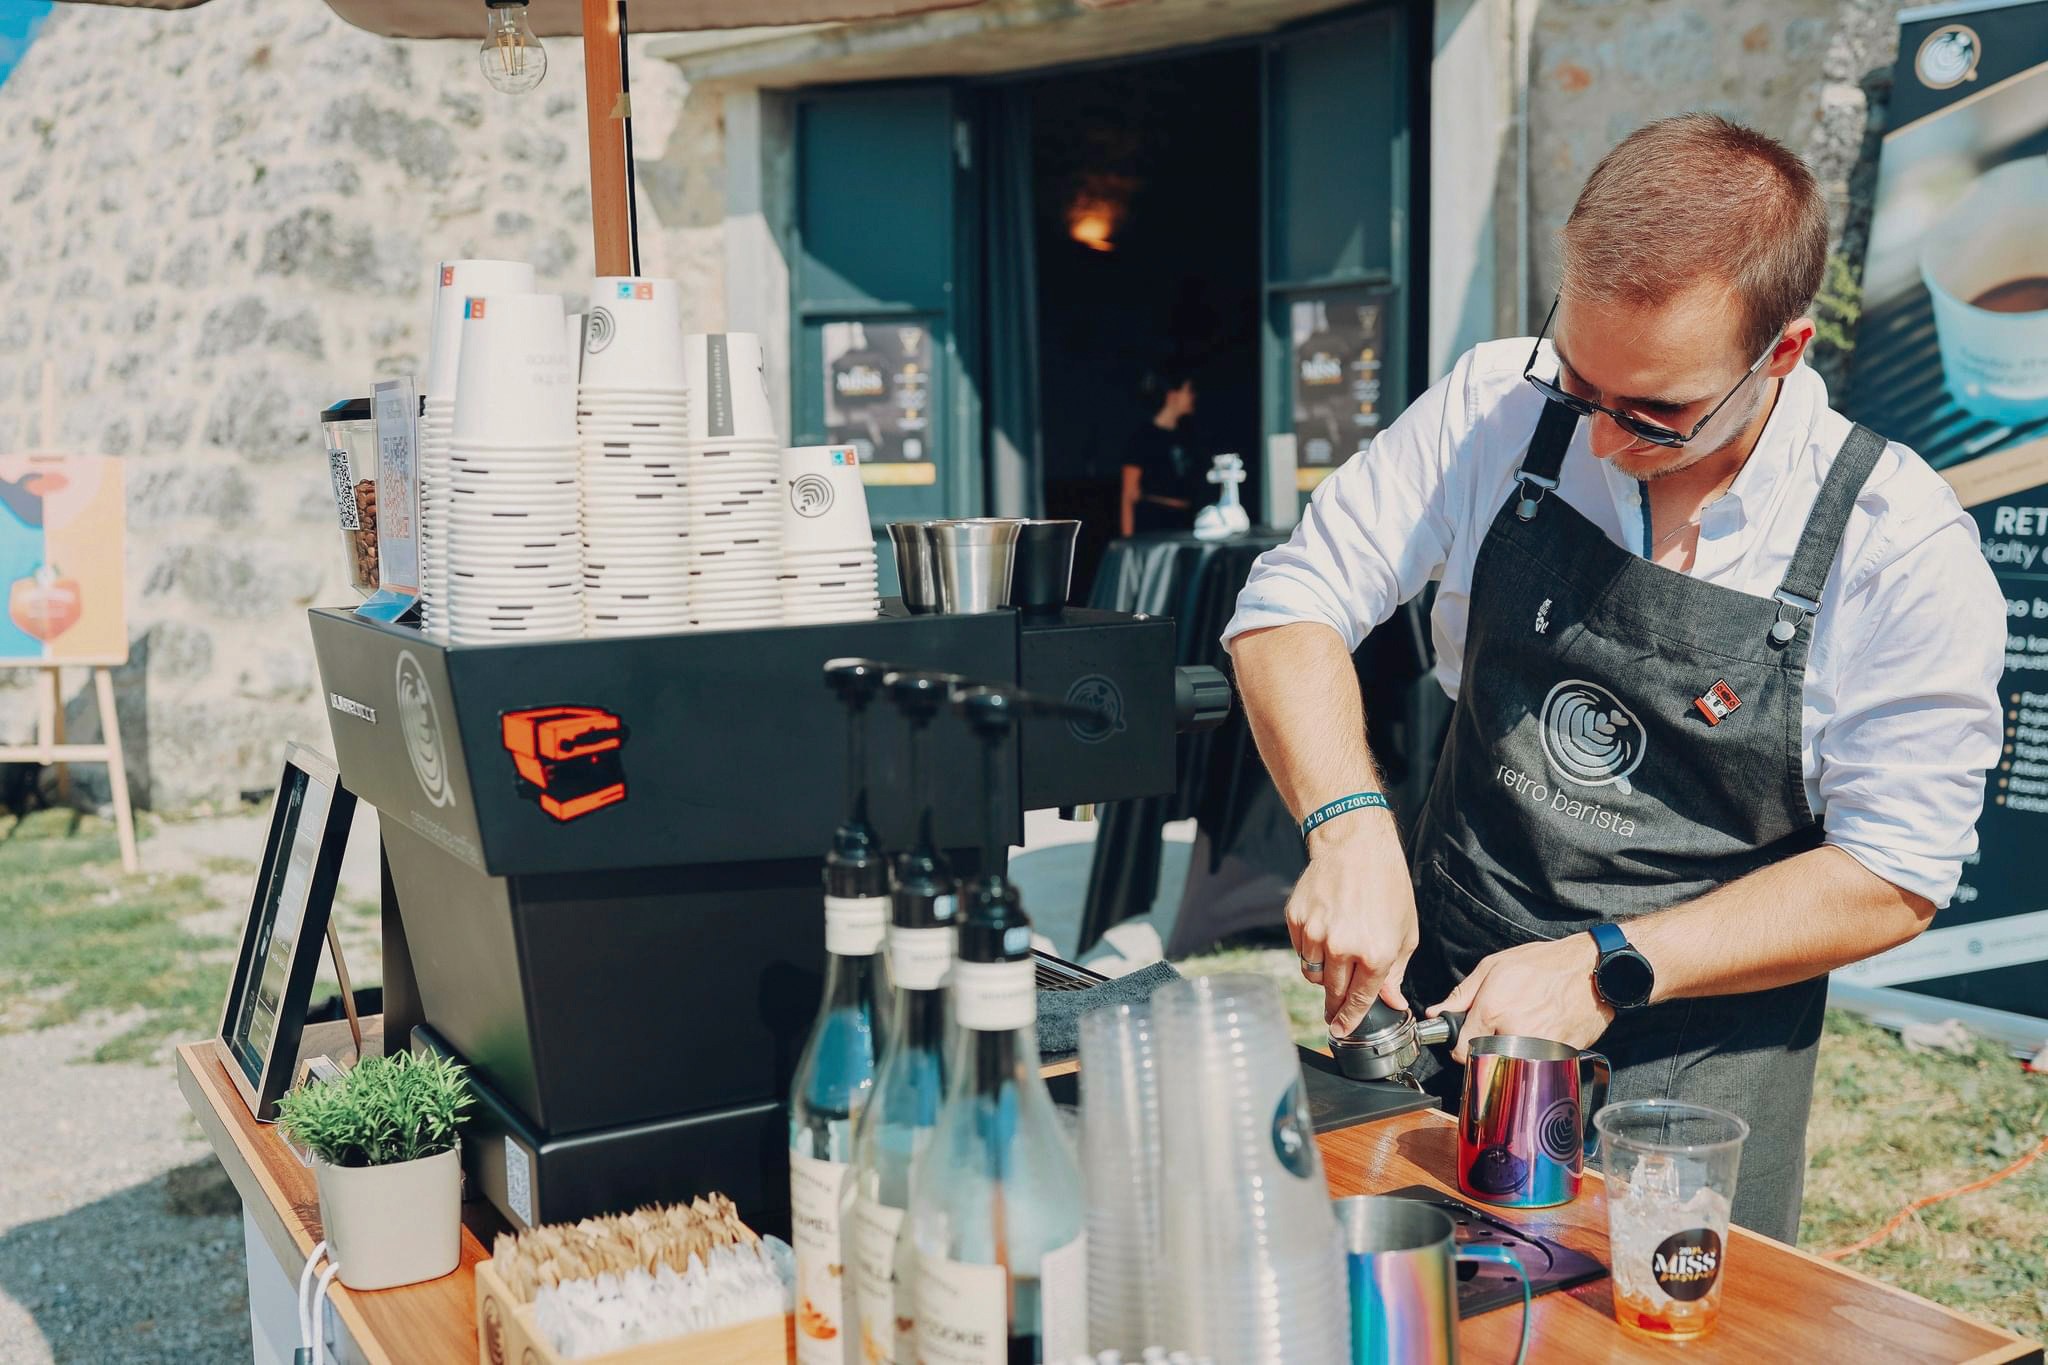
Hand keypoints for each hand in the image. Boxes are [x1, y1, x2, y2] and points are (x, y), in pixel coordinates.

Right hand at [1288, 813, 1416, 1035]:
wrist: (1356, 846)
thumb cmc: (1387, 886)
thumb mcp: (1405, 932)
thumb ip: (1396, 972)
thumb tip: (1392, 1001)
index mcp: (1374, 954)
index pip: (1358, 1000)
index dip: (1349, 1020)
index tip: (1340, 1030)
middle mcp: (1342, 947)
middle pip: (1332, 992)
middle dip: (1335, 1004)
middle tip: (1335, 1009)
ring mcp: (1315, 933)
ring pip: (1313, 973)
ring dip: (1325, 972)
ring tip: (1338, 951)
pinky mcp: (1296, 919)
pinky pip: (1300, 950)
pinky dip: (1311, 949)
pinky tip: (1326, 930)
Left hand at [1427, 934, 1613, 1062]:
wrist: (1589, 969)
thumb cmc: (1544, 963)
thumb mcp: (1494, 966)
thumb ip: (1462, 993)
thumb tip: (1437, 1012)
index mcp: (1492, 1009)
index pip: (1462, 1048)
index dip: (1460, 1046)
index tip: (1465, 1041)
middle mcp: (1512, 1032)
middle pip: (1486, 1059)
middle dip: (1487, 1047)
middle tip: (1499, 1028)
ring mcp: (1537, 1047)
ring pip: (1511, 1064)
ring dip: (1511, 1053)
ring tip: (1523, 1026)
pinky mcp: (1559, 1055)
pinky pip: (1536, 1064)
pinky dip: (1535, 1054)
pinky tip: (1542, 1031)